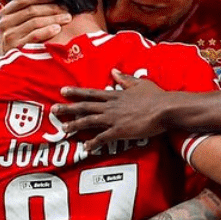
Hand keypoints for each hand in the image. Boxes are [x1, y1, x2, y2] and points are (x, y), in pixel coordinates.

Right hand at [0, 0, 70, 53]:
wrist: (7, 66)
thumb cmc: (16, 42)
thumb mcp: (15, 25)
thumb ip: (22, 11)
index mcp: (4, 14)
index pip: (23, 0)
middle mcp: (4, 22)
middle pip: (31, 10)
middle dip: (51, 8)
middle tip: (66, 8)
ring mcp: (9, 35)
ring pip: (35, 21)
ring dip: (53, 18)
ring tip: (67, 17)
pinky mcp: (16, 47)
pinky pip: (34, 35)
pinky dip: (47, 30)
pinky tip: (58, 28)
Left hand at [53, 70, 172, 150]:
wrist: (166, 109)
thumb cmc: (157, 96)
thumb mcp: (140, 84)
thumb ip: (125, 79)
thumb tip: (114, 71)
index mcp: (116, 95)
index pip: (91, 93)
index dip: (76, 92)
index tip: (62, 91)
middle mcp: (111, 106)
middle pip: (85, 106)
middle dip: (68, 108)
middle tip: (54, 110)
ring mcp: (114, 118)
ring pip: (89, 121)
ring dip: (75, 125)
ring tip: (64, 129)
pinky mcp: (120, 131)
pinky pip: (103, 138)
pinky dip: (93, 143)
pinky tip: (86, 148)